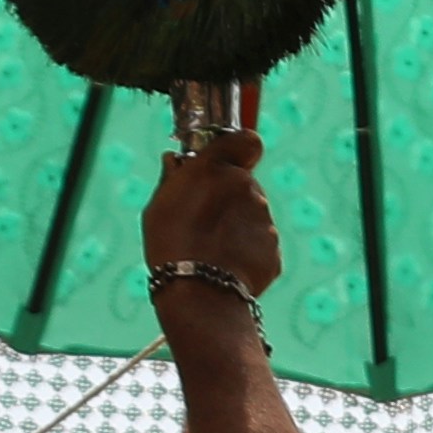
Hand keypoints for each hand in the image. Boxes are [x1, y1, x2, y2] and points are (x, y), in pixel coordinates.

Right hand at [142, 120, 282, 315]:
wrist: (200, 292)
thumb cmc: (170, 244)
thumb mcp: (158, 206)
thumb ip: (172, 179)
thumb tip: (174, 162)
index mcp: (216, 169)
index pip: (246, 140)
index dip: (241, 148)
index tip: (231, 159)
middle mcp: (246, 187)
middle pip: (245, 183)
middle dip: (230, 196)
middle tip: (205, 218)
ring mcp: (264, 218)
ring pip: (254, 214)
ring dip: (238, 225)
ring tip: (212, 248)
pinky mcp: (274, 247)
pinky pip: (260, 243)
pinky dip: (247, 251)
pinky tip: (225, 265)